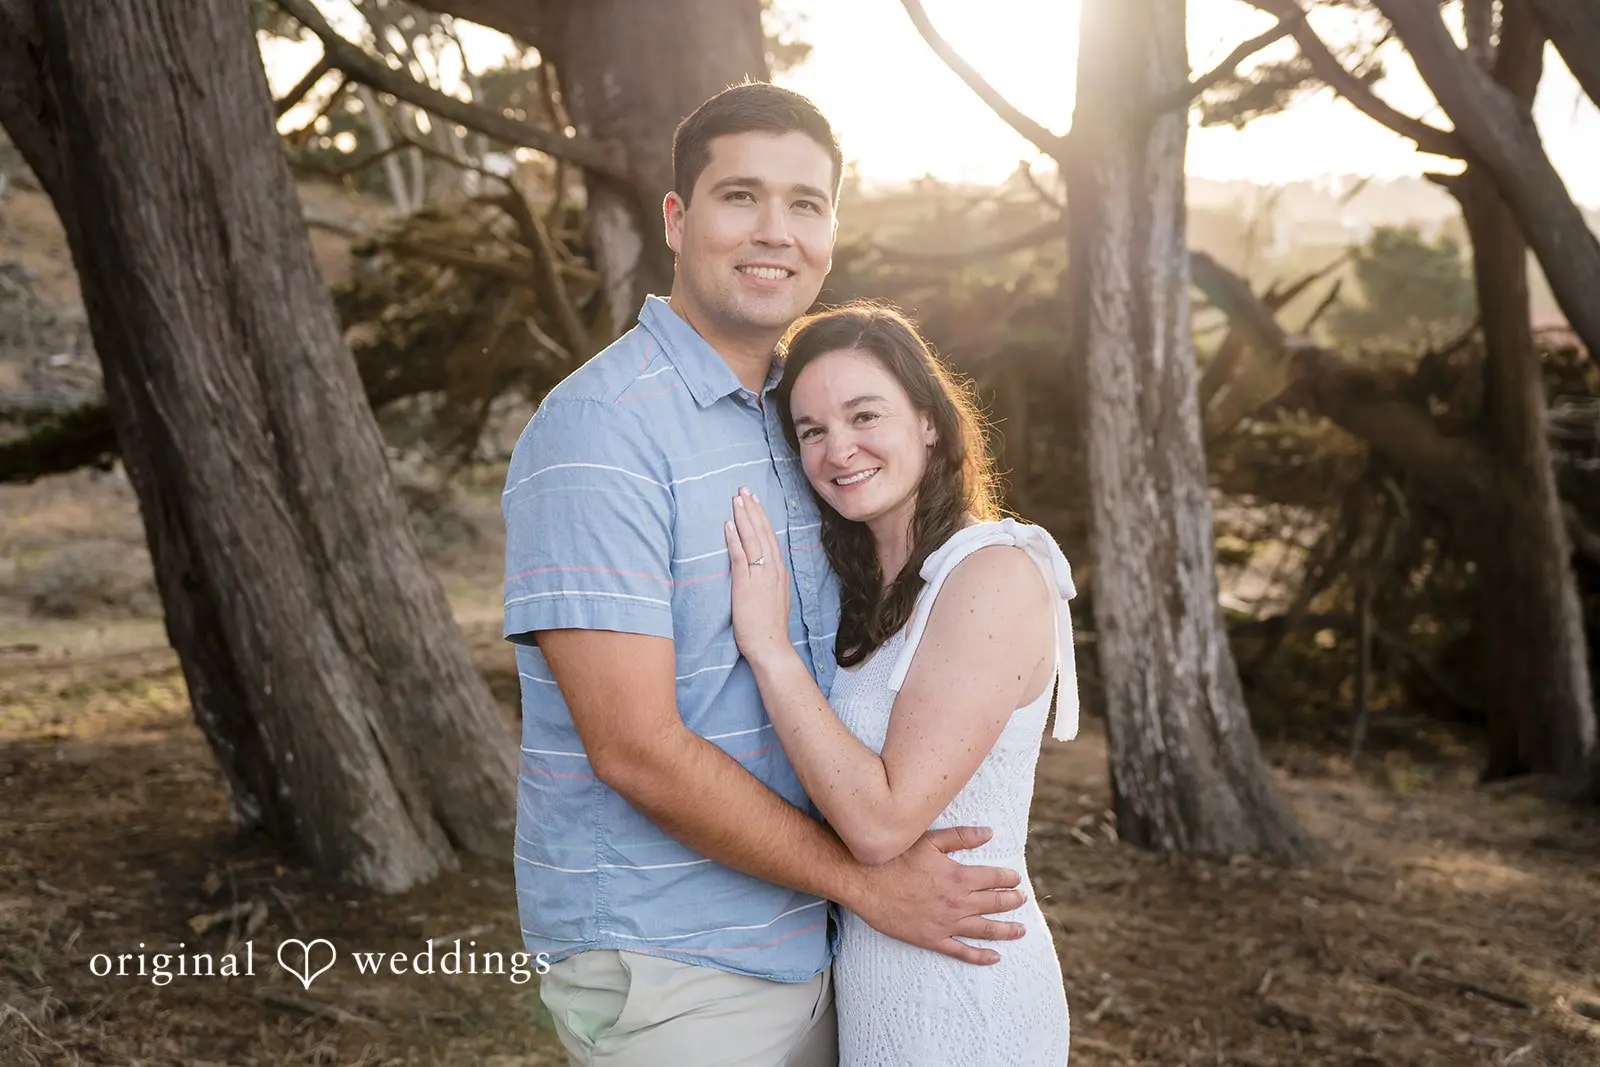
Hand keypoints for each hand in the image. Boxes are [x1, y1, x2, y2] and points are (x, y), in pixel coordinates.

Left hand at [725, 488, 791, 667]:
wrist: (771, 646)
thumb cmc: (770, 627)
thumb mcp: (775, 598)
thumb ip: (769, 581)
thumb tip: (762, 571)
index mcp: (779, 572)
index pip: (770, 537)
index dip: (761, 517)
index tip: (754, 501)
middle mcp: (772, 570)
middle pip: (762, 533)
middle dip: (752, 510)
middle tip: (744, 490)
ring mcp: (760, 576)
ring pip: (753, 540)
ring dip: (744, 518)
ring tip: (737, 499)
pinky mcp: (746, 585)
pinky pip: (740, 557)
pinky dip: (735, 540)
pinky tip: (729, 525)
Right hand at [842, 826, 1027, 965]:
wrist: (863, 881)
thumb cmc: (894, 857)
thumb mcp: (929, 840)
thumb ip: (962, 837)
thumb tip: (989, 833)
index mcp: (958, 876)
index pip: (994, 878)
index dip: (1008, 878)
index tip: (1015, 879)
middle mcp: (957, 902)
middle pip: (995, 904)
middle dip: (1012, 901)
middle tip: (1021, 900)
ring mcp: (945, 923)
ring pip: (985, 929)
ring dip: (1006, 930)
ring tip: (1020, 930)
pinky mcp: (931, 939)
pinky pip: (961, 951)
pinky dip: (980, 956)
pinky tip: (994, 956)